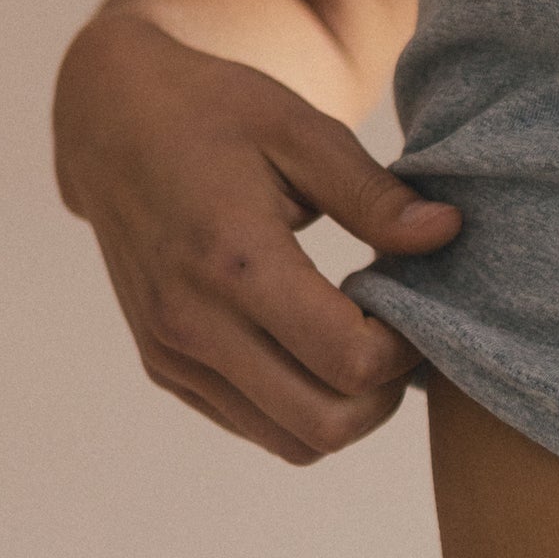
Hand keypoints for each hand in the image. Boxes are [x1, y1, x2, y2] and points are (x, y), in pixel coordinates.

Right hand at [53, 12, 459, 462]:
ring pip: (294, 443)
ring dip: (347, 409)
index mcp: (231, 259)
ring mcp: (173, 354)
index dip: (403, 348)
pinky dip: (303, 407)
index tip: (409, 302)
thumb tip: (447, 232)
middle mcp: (192, 321)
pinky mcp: (165, 368)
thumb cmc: (215, 114)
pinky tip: (314, 345)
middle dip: (385, 395)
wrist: (112, 122)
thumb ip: (374, 195)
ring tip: (356, 339)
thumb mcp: (300, 131)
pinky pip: (258, 427)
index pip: (348, 361)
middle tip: (394, 334)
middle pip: (326, 425)